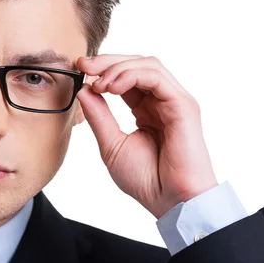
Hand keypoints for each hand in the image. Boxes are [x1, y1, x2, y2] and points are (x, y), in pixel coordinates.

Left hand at [76, 54, 218, 218]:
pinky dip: (132, 76)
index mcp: (147, 110)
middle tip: (84, 65)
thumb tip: (84, 90)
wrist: (171, 201)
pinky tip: (112, 88)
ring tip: (99, 83)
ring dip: (118, 68)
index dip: (104, 69)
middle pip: (137, 64)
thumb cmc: (147, 180)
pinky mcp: (183, 105)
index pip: (127, 77)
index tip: (80, 69)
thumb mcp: (112, 145)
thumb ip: (99, 117)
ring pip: (148, 65)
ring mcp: (175, 102)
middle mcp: (163, 102)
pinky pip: (156, 78)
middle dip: (108, 61)